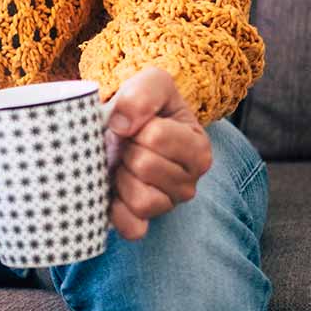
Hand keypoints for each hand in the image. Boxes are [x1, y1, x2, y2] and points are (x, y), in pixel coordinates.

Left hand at [103, 66, 213, 240]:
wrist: (124, 125)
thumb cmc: (143, 106)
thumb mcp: (151, 82)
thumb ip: (144, 93)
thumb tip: (121, 125)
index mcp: (198, 147)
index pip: (157, 137)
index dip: (134, 125)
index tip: (135, 123)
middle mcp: (190, 181)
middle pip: (145, 167)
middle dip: (126, 150)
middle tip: (126, 144)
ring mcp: (168, 204)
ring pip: (142, 200)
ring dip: (121, 178)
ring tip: (122, 164)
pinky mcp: (145, 222)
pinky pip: (132, 228)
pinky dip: (116, 211)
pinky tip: (113, 190)